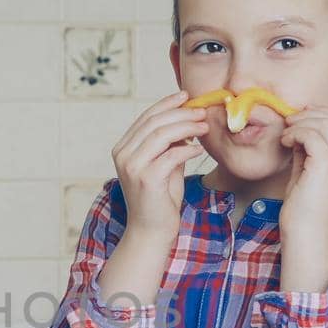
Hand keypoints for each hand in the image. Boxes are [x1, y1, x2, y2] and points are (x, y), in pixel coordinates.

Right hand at [111, 91, 208, 242]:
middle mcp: (123, 155)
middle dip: (181, 113)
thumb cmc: (160, 199)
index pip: (145, 117)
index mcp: (123, 149)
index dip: (167, 103)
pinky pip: (171, 155)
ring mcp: (132, 167)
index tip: (186, 95)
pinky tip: (200, 150)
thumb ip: (170, 144)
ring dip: (187, 127)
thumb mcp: (164, 164)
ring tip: (204, 127)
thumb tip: (187, 120)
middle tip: (201, 112)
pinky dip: (188, 149)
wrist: (152, 231)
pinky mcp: (147, 179)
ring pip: (161, 134)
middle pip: (154, 122)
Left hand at [278, 106, 327, 237]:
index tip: (303, 116)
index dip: (324, 114)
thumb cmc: (306, 206)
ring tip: (286, 135)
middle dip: (310, 115)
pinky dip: (296, 133)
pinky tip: (286, 142)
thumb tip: (303, 123)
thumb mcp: (313, 170)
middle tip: (290, 122)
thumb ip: (313, 147)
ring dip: (300, 124)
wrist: (305, 233)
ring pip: (324, 125)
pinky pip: (311, 135)